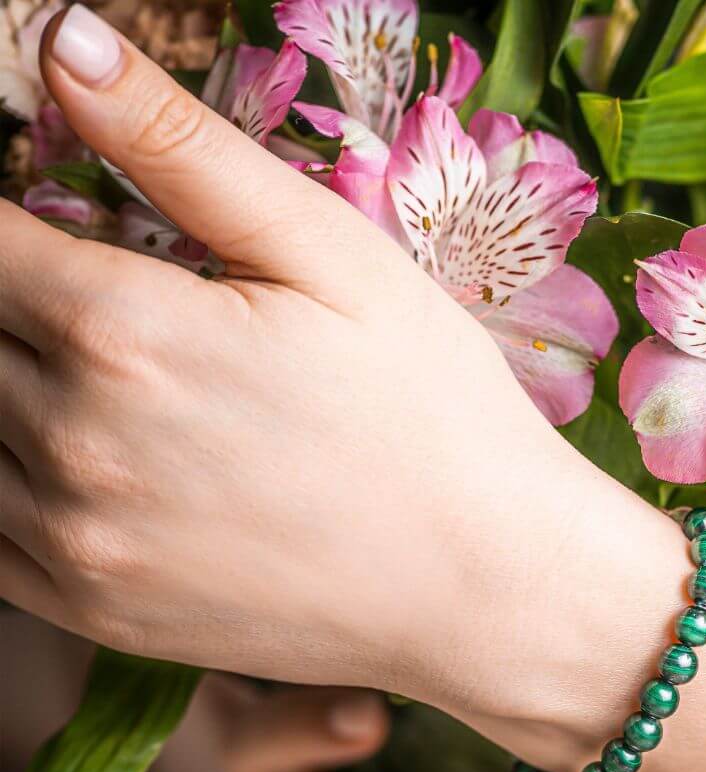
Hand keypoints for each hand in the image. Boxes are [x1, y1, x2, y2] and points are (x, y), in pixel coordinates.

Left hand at [0, 7, 626, 706]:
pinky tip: (85, 468)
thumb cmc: (437, 419)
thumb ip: (186, 152)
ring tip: (114, 390)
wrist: (489, 589)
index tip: (54, 230)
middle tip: (107, 312)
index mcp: (126, 333)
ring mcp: (79, 542)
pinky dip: (10, 487)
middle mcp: (76, 443)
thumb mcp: (338, 261)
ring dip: (11, 394)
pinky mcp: (98, 612)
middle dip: (17, 306)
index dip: (9, 222)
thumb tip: (64, 44)